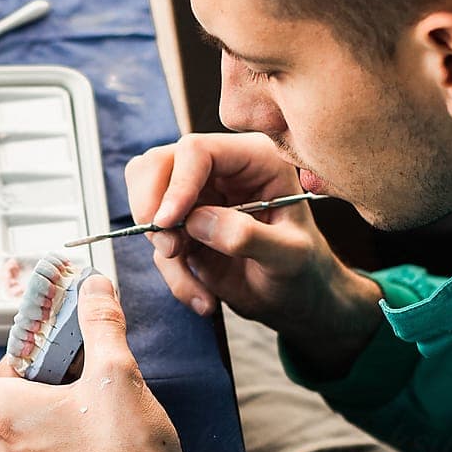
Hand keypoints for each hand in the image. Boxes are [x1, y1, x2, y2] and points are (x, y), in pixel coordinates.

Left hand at [0, 275, 193, 451]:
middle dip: (28, 358)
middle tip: (65, 339)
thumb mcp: (117, 374)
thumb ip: (102, 324)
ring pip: (24, 409)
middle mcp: (11, 442)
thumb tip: (95, 288)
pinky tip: (101, 400)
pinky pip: (43, 430)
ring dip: (49, 382)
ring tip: (92, 368)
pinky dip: (60, 406)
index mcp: (10, 416)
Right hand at [126, 132, 343, 332]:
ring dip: (161, 246)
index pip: (196, 150)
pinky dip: (174, 275)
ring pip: (148, 202)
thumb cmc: (303, 271)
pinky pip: (158, 244)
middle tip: (170, 248)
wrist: (296, 301)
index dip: (176, 184)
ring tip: (191, 278)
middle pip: (158, 164)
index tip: (167, 223)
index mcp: (254, 160)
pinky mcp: (185, 228)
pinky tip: (204, 298)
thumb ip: (248, 236)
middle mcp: (222, 171)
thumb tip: (199, 221)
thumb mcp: (288, 256)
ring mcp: (199, 198)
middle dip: (152, 208)